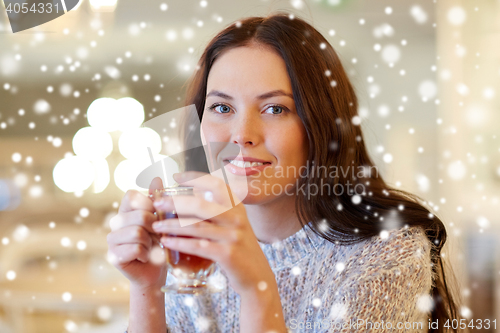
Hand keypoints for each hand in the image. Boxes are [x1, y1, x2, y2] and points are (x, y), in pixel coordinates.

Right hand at [106, 177, 167, 288]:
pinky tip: (145, 257)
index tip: (156, 214)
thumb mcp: (162, 219)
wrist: (156, 271)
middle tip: (158, 236)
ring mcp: (112, 240)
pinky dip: (147, 254)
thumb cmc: (160, 242)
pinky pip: (135, 249)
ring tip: (151, 247)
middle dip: (155, 228)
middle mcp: (115, 223)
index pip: (131, 195)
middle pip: (140, 216)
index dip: (148, 204)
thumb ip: (158, 200)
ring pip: (137, 233)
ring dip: (151, 243)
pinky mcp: (113, 256)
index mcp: (126, 210)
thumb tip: (157, 178)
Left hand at [152, 171, 275, 295]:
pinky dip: (179, 243)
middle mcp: (237, 218)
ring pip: (196, 226)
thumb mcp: (235, 225)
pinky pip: (198, 245)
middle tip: (157, 203)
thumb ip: (219, 211)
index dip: (195, 178)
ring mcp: (233, 236)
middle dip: (175, 202)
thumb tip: (193, 195)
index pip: (216, 184)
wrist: (257, 277)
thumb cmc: (240, 251)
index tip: (176, 176)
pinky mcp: (228, 254)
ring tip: (156, 226)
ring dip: (172, 225)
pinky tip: (166, 242)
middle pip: (200, 204)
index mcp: (238, 207)